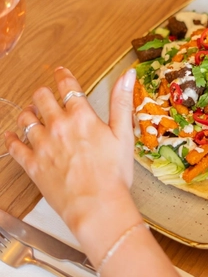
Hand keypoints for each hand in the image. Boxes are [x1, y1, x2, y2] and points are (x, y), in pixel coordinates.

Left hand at [5, 67, 138, 234]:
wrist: (96, 205)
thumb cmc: (113, 172)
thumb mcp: (124, 133)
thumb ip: (122, 101)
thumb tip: (128, 75)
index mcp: (81, 116)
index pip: (67, 87)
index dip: (63, 76)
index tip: (60, 72)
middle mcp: (58, 126)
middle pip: (42, 98)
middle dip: (43, 93)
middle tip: (45, 94)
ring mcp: (42, 145)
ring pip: (26, 118)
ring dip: (29, 112)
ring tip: (32, 112)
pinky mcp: (32, 164)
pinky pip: (14, 146)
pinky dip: (11, 138)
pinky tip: (12, 135)